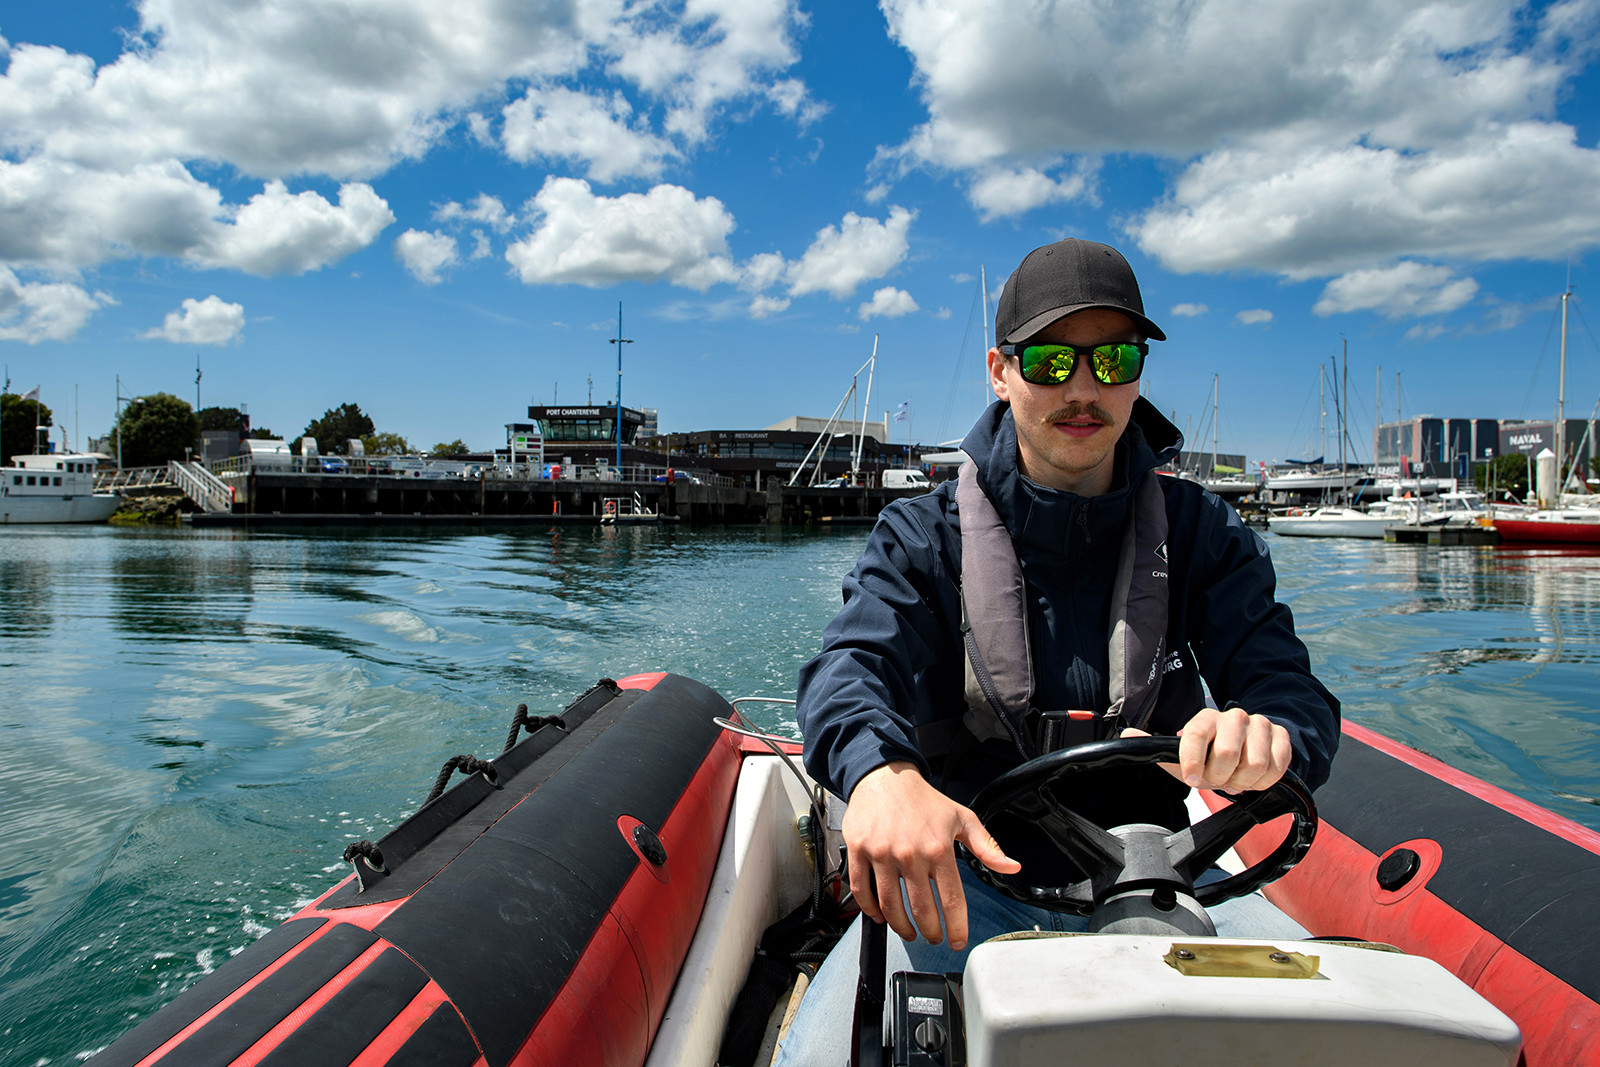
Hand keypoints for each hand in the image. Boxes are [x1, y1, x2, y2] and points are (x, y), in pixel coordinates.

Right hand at [842, 761, 1019, 949]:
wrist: (885, 777)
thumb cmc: (923, 800)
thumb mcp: (962, 819)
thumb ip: (987, 847)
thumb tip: (1011, 866)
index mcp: (938, 848)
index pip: (951, 899)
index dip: (956, 926)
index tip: (956, 940)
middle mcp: (910, 853)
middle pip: (921, 909)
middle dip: (930, 932)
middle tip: (933, 937)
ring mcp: (882, 853)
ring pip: (890, 905)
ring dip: (901, 926)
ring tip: (909, 932)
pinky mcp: (858, 851)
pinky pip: (862, 890)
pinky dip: (870, 910)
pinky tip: (880, 915)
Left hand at [1122, 706, 1290, 792]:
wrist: (1249, 751)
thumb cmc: (1211, 757)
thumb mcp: (1182, 756)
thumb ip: (1157, 747)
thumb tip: (1127, 735)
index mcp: (1205, 719)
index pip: (1195, 735)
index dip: (1193, 761)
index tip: (1193, 780)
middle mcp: (1233, 716)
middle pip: (1227, 754)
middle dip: (1221, 778)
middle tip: (1219, 780)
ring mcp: (1260, 724)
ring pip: (1254, 764)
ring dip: (1244, 782)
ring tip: (1237, 779)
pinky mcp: (1282, 736)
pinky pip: (1277, 766)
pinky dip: (1265, 781)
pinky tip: (1256, 778)